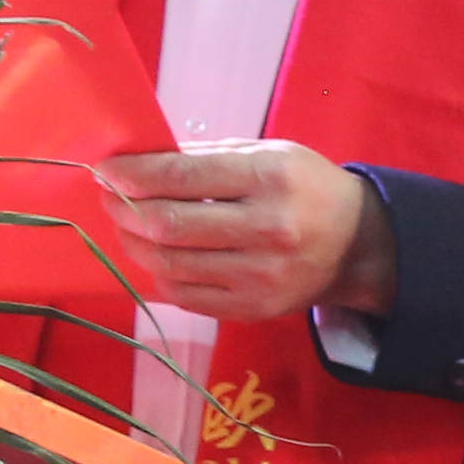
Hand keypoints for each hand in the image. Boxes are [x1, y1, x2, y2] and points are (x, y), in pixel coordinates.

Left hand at [99, 144, 386, 323]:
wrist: (357, 245)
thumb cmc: (304, 188)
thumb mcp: (269, 154)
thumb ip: (208, 158)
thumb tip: (142, 161)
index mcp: (270, 178)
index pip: (184, 177)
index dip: (135, 174)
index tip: (106, 169)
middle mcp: (267, 229)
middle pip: (170, 224)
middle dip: (125, 208)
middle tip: (109, 196)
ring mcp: (260, 275)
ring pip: (171, 264)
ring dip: (134, 243)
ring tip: (125, 225)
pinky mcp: (253, 309)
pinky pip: (186, 295)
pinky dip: (160, 274)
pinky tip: (155, 255)